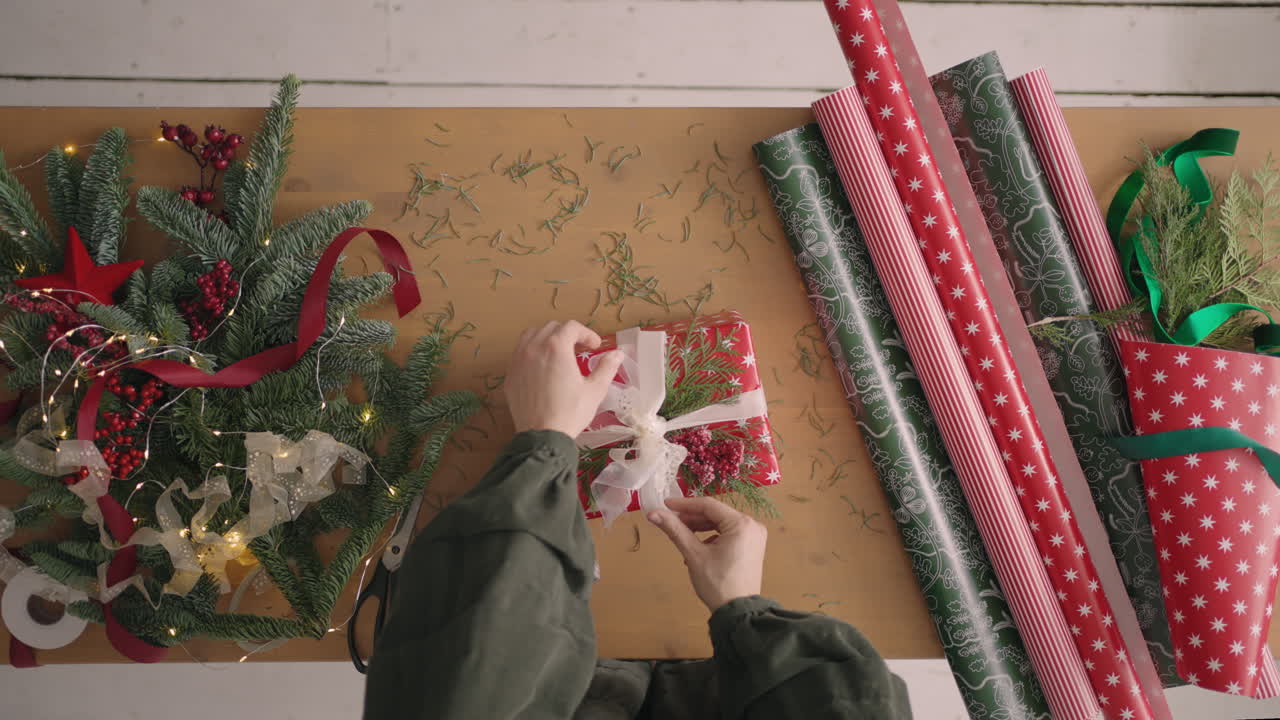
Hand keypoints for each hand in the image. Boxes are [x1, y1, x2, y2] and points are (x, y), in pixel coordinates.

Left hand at [504, 320, 623, 437]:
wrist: (543, 436)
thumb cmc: (571, 412)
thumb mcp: (594, 390)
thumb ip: (606, 367)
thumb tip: (617, 354)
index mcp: (556, 347)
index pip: (572, 327)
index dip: (587, 333)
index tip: (595, 346)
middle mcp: (534, 348)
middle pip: (551, 328)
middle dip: (568, 334)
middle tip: (579, 350)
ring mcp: (518, 361)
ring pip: (531, 336)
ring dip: (547, 339)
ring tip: (558, 353)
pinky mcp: (510, 375)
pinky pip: (519, 353)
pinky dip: (532, 353)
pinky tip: (542, 368)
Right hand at [647, 496, 766, 611]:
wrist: (737, 612)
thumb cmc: (717, 583)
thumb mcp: (694, 554)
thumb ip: (674, 530)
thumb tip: (653, 514)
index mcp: (742, 524)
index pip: (709, 505)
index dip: (684, 504)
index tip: (665, 505)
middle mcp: (752, 525)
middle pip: (716, 514)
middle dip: (692, 517)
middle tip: (670, 521)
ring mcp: (754, 536)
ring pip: (721, 524)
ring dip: (700, 527)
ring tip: (681, 535)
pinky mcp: (752, 546)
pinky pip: (728, 534)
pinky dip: (712, 537)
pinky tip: (697, 548)